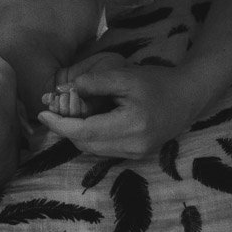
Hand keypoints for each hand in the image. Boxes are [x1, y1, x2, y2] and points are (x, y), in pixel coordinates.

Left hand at [38, 61, 210, 158]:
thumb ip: (93, 83)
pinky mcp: (138, 155)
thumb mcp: (124, 76)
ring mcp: (137, 154)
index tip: (42, 114)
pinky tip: (87, 123)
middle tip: (52, 113)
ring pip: (93, 150)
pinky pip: (104, 150)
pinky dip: (91, 138)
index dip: (60, 125)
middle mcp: (134, 146)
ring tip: (67, 116)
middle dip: (66, 130)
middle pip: (85, 144)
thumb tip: (63, 91)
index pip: (84, 132)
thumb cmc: (157, 82)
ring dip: (77, 135)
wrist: (188, 96)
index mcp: (131, 126)